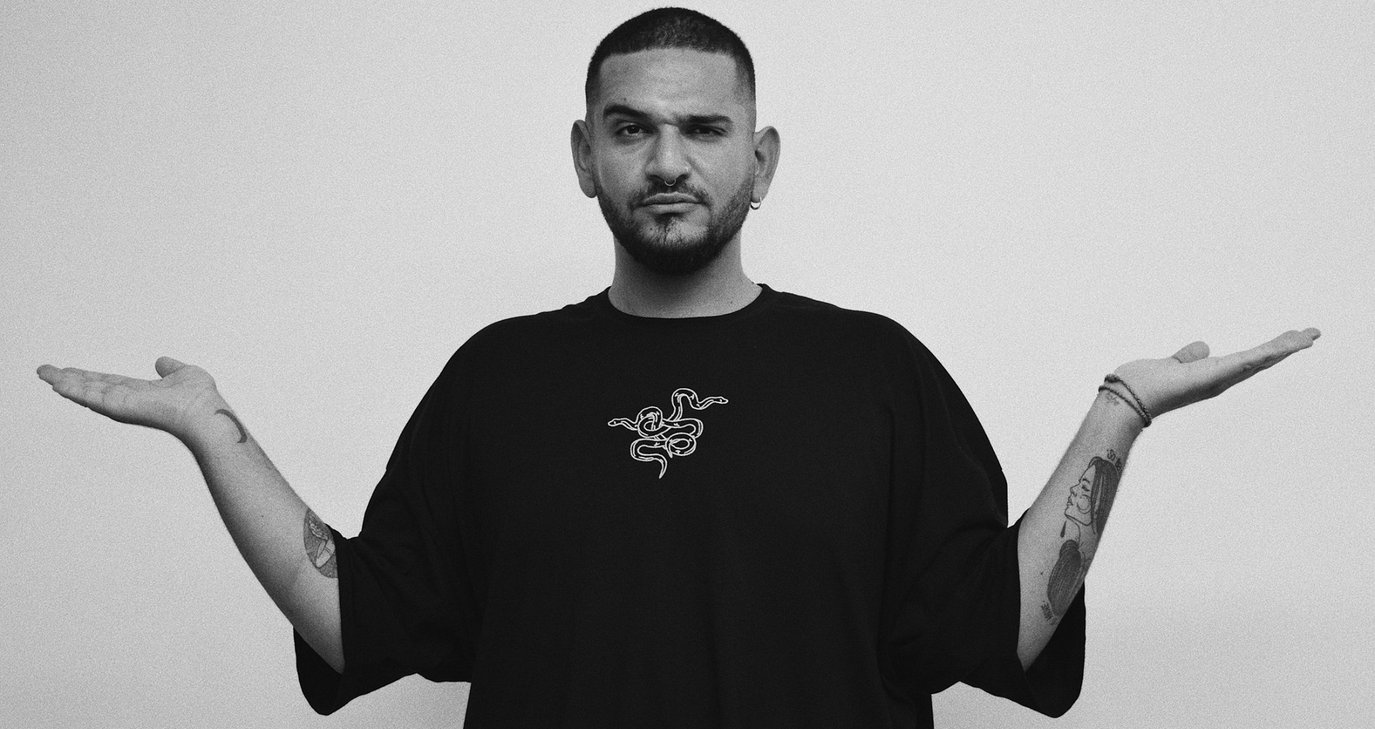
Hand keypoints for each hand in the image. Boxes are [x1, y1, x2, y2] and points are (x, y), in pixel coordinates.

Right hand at [37, 357, 223, 441]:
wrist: (205, 413)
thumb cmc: (201, 399)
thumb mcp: (184, 373)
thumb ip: (170, 368)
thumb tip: (161, 361)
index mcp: (141, 391)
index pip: (109, 383)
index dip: (89, 377)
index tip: (70, 371)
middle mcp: (128, 399)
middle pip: (91, 387)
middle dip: (68, 379)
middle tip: (45, 371)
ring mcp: (122, 404)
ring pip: (87, 391)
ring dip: (65, 382)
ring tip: (44, 374)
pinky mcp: (120, 406)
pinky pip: (92, 396)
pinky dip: (74, 390)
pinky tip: (58, 383)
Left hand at [1110, 328, 1321, 420]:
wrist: (1128, 399)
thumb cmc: (1143, 385)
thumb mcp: (1170, 364)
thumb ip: (1187, 357)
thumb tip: (1203, 347)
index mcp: (1209, 376)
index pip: (1246, 362)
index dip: (1268, 352)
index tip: (1288, 341)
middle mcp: (1219, 380)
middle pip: (1260, 362)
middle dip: (1286, 348)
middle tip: (1311, 335)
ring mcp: (1219, 379)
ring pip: (1260, 360)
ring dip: (1286, 347)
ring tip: (1310, 335)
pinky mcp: (1216, 374)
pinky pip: (1249, 360)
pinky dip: (1271, 352)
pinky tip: (1292, 343)